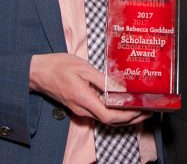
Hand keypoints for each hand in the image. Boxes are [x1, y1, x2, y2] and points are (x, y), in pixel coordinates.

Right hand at [29, 53, 151, 125]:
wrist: (37, 72)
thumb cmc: (59, 66)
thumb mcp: (83, 68)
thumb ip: (103, 80)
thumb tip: (121, 90)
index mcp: (84, 99)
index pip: (111, 116)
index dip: (129, 116)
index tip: (143, 110)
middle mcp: (82, 109)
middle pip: (111, 121)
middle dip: (132, 118)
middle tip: (148, 111)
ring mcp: (80, 110)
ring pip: (106, 119)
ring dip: (124, 117)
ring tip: (140, 109)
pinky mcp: (79, 107)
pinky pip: (100, 114)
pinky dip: (114, 112)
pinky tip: (122, 105)